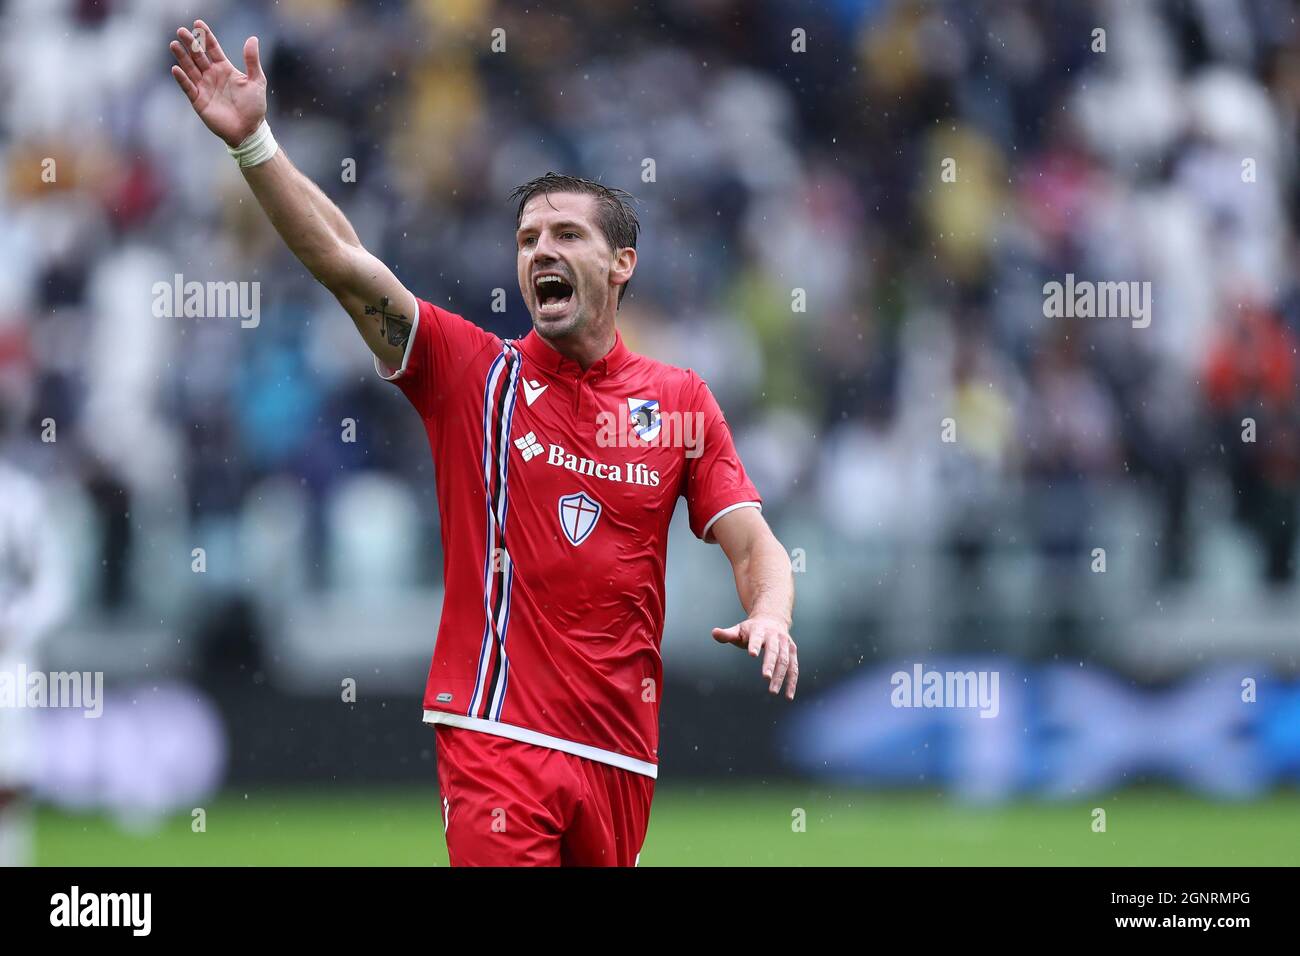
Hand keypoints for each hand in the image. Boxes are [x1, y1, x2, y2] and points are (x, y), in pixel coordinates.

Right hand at [169, 19, 266, 147]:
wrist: (249, 130)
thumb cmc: (254, 107)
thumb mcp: (256, 81)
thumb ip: (252, 61)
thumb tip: (252, 38)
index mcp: (225, 69)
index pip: (213, 49)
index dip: (206, 36)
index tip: (198, 23)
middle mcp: (212, 76)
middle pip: (198, 56)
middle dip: (190, 43)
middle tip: (181, 31)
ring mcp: (204, 87)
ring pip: (190, 69)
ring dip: (182, 57)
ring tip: (174, 44)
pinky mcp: (199, 101)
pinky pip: (188, 88)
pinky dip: (182, 79)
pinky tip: (176, 68)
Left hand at [711, 615, 797, 699]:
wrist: (772, 619)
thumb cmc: (751, 629)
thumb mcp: (739, 629)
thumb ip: (727, 634)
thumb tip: (714, 632)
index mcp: (760, 629)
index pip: (757, 637)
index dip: (755, 645)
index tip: (752, 654)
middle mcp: (775, 636)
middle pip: (774, 651)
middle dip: (770, 664)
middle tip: (765, 677)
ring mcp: (786, 644)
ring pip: (785, 661)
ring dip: (780, 677)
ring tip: (772, 692)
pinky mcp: (792, 652)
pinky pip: (794, 669)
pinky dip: (792, 682)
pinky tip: (788, 696)